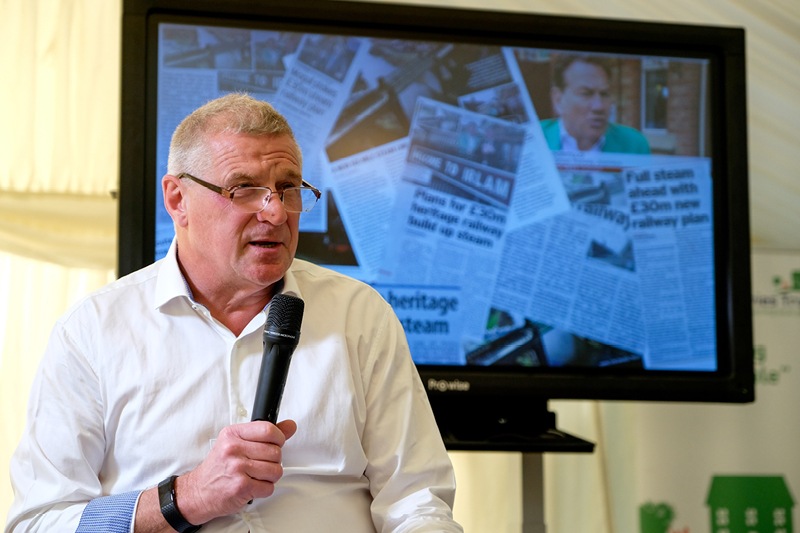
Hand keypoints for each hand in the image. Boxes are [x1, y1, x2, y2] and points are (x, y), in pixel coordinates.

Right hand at [175, 419, 296, 524]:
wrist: (198, 491)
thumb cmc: (219, 467)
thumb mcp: (236, 442)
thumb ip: (264, 434)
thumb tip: (290, 426)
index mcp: (233, 434)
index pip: (268, 430)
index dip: (279, 438)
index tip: (276, 444)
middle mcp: (233, 449)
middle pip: (275, 452)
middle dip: (274, 461)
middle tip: (261, 464)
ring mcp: (237, 468)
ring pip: (276, 470)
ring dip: (270, 477)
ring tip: (256, 476)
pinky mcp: (241, 487)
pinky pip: (269, 487)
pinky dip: (264, 489)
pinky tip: (252, 486)